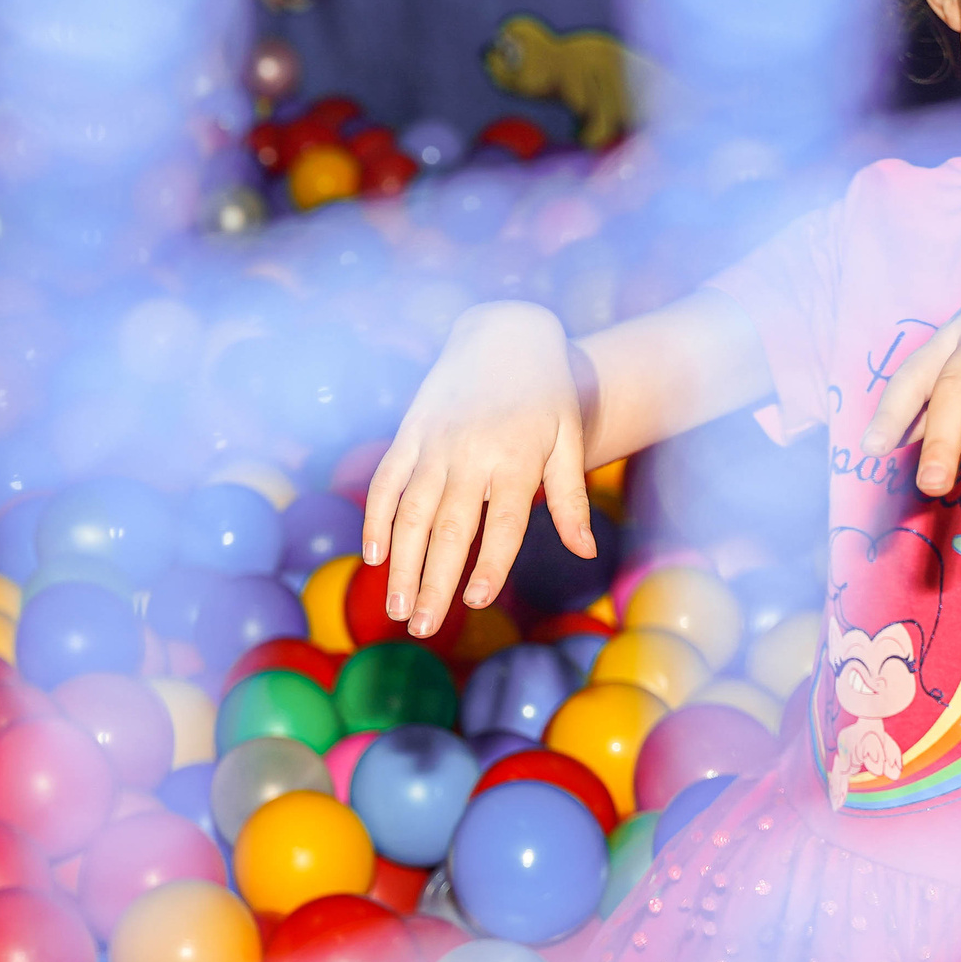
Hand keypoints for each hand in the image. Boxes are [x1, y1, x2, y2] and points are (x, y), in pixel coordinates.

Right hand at [361, 301, 597, 636]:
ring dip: (400, 564)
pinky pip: (387, 482)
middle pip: (448, 528)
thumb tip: (586, 550)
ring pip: (410, 513)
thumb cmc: (546, 395)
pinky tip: (374, 556)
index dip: (489, 564)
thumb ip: (570, 497)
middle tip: (422, 629)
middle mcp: (471, 452)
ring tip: (396, 608)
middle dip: (433, 582)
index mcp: (516, 457)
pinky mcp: (410, 432)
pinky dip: (376, 519)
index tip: (475, 602)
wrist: (505, 333)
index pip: (501, 522)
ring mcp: (434, 443)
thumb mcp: (568, 440)